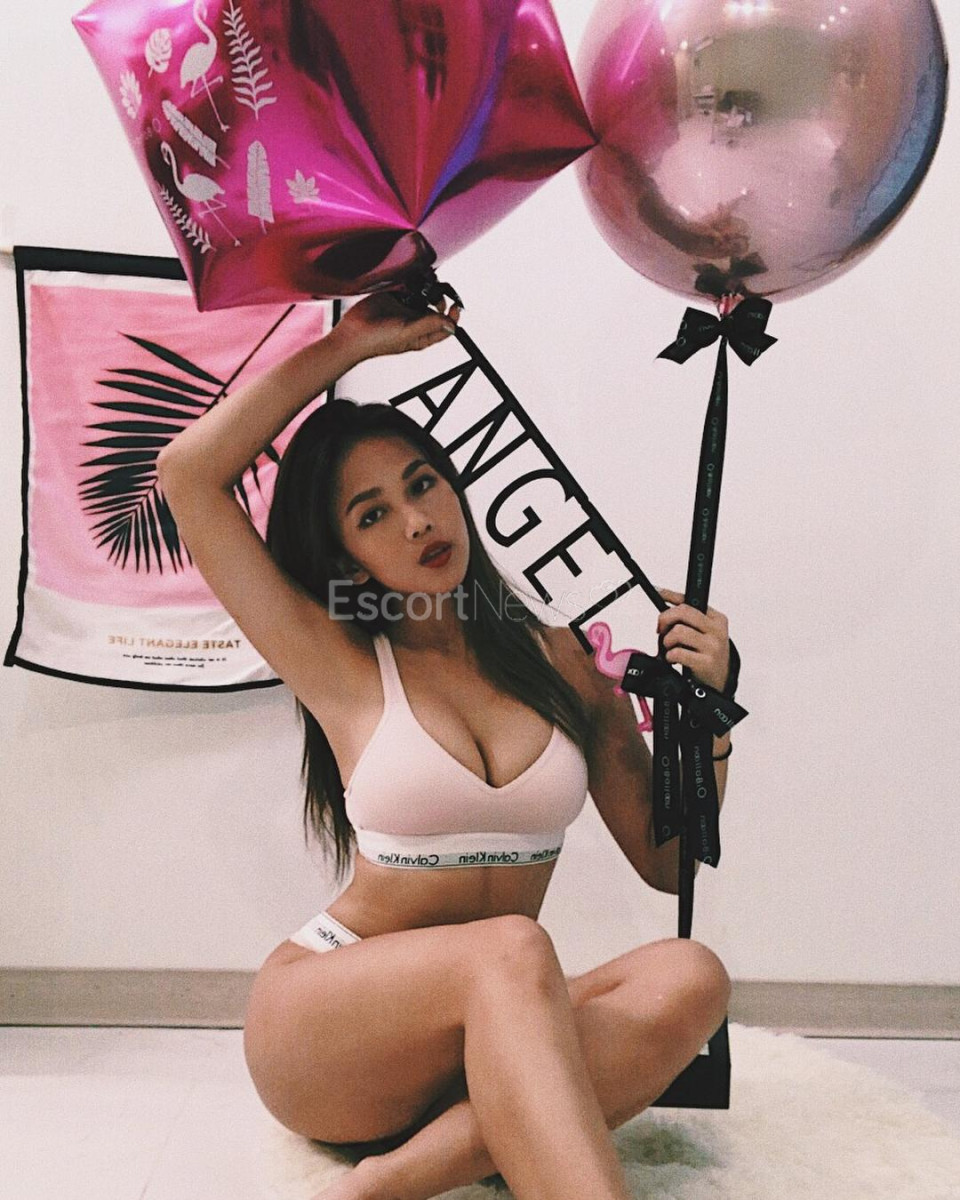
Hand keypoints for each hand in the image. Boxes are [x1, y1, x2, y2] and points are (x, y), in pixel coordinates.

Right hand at [333, 291, 460, 360]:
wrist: (353, 332)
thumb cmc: (378, 340)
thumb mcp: (407, 333)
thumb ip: (429, 325)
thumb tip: (451, 323)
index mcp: (423, 335)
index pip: (446, 326)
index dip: (453, 316)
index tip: (454, 305)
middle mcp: (416, 320)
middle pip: (437, 306)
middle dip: (439, 297)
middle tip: (434, 292)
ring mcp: (405, 307)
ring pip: (424, 293)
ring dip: (427, 286)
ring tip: (424, 281)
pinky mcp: (394, 295)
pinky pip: (409, 285)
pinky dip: (413, 279)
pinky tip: (412, 277)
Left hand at [656, 587, 730, 693]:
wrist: (720, 682)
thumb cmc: (708, 655)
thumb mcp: (705, 634)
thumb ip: (690, 621)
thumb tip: (666, 607)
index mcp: (716, 619)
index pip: (691, 600)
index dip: (671, 595)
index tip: (658, 592)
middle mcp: (717, 630)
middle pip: (683, 612)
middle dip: (665, 619)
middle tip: (660, 631)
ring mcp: (712, 646)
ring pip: (678, 632)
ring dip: (667, 642)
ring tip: (670, 649)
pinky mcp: (706, 662)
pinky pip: (677, 652)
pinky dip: (669, 656)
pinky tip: (674, 660)